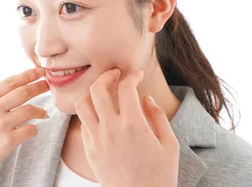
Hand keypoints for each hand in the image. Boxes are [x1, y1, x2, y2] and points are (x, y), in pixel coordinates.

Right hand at [0, 67, 49, 185]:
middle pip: (23, 92)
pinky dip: (34, 128)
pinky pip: (31, 129)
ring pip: (30, 110)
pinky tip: (32, 129)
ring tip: (43, 113)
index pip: (10, 81)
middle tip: (48, 85)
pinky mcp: (8, 141)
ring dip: (40, 110)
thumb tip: (18, 85)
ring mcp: (0, 125)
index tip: (40, 71)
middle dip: (39, 86)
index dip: (28, 74)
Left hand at [74, 68, 178, 186]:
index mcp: (133, 124)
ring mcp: (96, 140)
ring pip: (82, 105)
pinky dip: (90, 115)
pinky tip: (101, 116)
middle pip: (97, 89)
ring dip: (91, 93)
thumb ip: (158, 117)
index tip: (137, 75)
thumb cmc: (160, 176)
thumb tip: (145, 99)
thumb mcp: (170, 145)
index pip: (126, 87)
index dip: (132, 76)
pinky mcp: (89, 151)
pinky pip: (83, 125)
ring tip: (102, 92)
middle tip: (115, 74)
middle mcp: (110, 129)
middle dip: (107, 75)